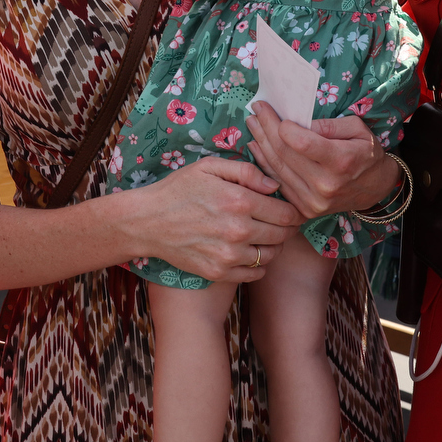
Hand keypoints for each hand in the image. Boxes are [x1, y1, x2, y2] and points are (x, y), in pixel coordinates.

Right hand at [120, 157, 301, 281]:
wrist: (148, 221)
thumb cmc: (179, 189)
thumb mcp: (209, 167)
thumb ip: (245, 171)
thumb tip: (274, 185)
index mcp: (239, 200)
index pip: (286, 213)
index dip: (293, 211)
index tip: (290, 210)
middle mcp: (238, 230)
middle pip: (282, 235)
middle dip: (286, 228)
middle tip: (281, 223)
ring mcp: (229, 255)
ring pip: (270, 256)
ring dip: (274, 247)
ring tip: (265, 237)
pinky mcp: (219, 273)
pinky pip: (254, 274)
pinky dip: (258, 266)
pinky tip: (250, 253)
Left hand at [246, 103, 397, 220]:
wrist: (375, 190)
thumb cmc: (366, 153)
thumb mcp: (357, 130)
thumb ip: (328, 125)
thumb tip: (299, 122)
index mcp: (341, 161)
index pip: (302, 143)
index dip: (283, 127)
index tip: (273, 111)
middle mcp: (325, 185)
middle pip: (284, 153)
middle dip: (266, 128)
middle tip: (257, 109)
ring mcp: (313, 201)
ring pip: (277, 168)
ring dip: (260, 143)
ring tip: (252, 123)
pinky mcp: (305, 209)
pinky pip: (278, 183)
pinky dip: (264, 163)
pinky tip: (256, 146)